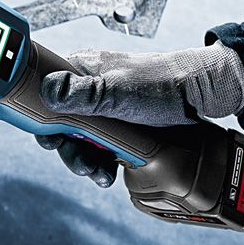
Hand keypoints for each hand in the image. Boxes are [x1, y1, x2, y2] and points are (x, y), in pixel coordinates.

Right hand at [36, 42, 243, 184]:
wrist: (200, 94)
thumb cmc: (161, 84)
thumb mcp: (116, 91)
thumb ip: (81, 94)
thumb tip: (47, 92)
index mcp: (82, 70)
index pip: (46, 93)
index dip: (42, 119)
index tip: (49, 139)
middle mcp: (89, 88)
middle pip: (62, 123)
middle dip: (68, 149)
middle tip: (81, 164)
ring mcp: (105, 108)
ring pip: (81, 139)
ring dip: (86, 160)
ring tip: (99, 174)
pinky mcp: (120, 125)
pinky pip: (101, 146)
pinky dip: (102, 161)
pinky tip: (110, 171)